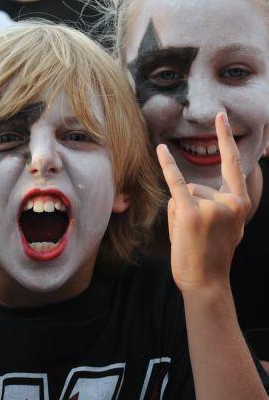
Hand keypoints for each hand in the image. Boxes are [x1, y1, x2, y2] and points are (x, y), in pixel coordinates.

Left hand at [157, 112, 250, 294]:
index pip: (233, 165)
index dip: (225, 139)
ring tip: (188, 238)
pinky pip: (176, 184)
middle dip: (188, 208)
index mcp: (240, 203)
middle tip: (196, 236)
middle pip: (196, 187)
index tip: (221, 115)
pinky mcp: (191, 214)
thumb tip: (189, 190)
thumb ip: (218, 206)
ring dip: (179, 215)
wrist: (206, 284)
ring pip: (182, 196)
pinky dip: (167, 166)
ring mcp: (211, 208)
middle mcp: (229, 202)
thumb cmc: (212, 256)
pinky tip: (159, 149)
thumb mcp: (226, 228)